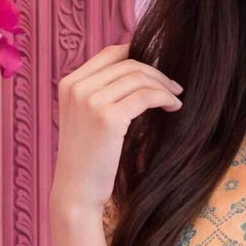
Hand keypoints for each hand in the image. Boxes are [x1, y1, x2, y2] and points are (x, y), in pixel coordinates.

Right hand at [51, 39, 183, 218]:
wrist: (76, 192)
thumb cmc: (87, 160)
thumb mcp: (85, 119)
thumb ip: (101, 94)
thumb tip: (138, 75)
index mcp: (70, 84)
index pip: (109, 53)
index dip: (137, 53)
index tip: (157, 67)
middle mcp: (77, 87)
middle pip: (127, 63)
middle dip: (156, 72)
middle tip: (174, 86)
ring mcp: (90, 100)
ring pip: (138, 77)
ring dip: (163, 85)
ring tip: (175, 99)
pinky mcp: (108, 117)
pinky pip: (145, 96)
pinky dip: (164, 98)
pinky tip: (173, 108)